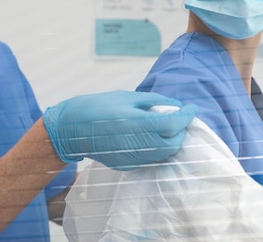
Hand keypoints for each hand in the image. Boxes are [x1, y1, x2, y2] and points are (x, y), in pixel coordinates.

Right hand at [43, 90, 196, 170]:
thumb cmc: (97, 106)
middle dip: (181, 131)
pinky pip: (151, 159)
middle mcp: (137, 143)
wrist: (70, 128)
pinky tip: (153, 137)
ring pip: (164, 154)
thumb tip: (176, 106)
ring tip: (168, 126)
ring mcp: (131, 157)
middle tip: (180, 117)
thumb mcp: (127, 97)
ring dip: (171, 141)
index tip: (192, 108)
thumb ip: (154, 102)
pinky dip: (158, 149)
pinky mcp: (126, 165)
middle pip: (173, 143)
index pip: (174, 124)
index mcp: (137, 122)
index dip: (187, 115)